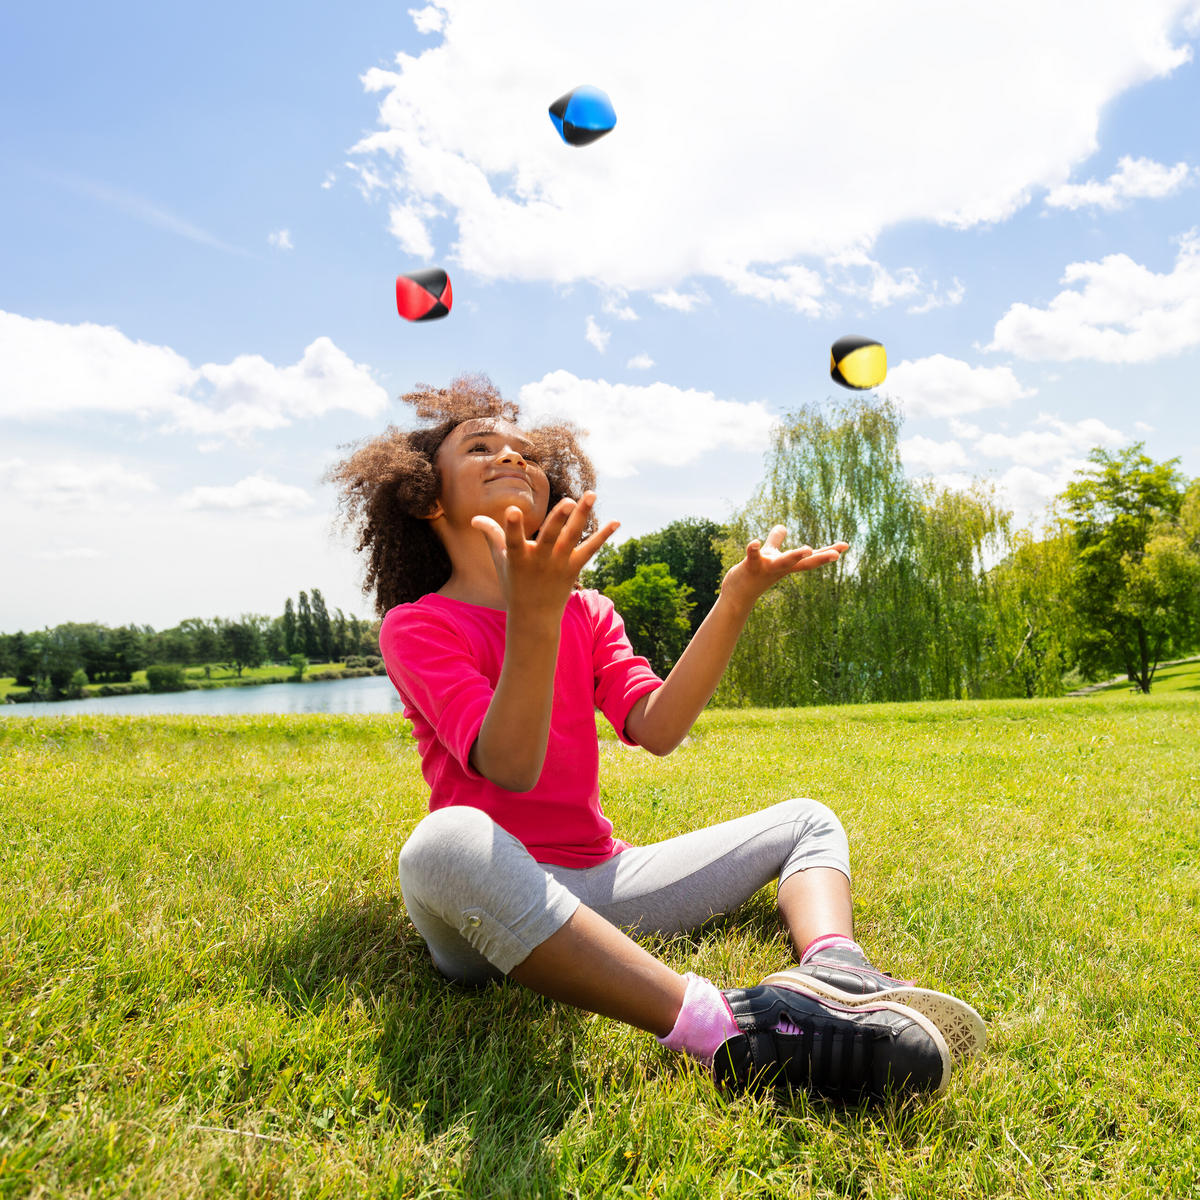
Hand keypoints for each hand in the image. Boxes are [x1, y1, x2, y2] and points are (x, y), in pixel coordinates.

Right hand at [471, 491, 619, 618]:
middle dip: (559, 519)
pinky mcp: (574, 568)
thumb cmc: (514, 584)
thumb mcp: (500, 561)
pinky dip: (603, 536)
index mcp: (518, 558)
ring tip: (591, 494)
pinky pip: (590, 549)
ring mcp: (559, 564)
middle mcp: (540, 560)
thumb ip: (492, 536)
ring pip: (572, 537)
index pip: (513, 540)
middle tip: (569, 501)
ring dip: (582, 516)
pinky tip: (616, 521)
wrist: (534, 616)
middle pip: (550, 537)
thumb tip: (475, 518)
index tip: (512, 510)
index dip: (512, 526)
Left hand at [720, 525, 848, 611]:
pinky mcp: (750, 567)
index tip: (846, 545)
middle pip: (803, 563)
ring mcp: (766, 568)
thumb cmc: (754, 574)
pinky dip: (753, 549)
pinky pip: (753, 557)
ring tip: (807, 548)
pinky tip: (754, 542)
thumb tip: (783, 527)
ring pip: (783, 562)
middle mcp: (780, 568)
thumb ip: (775, 540)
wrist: (737, 594)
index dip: (828, 551)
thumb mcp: (769, 554)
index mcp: (787, 564)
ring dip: (795, 556)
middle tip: (837, 554)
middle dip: (820, 557)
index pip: (811, 558)